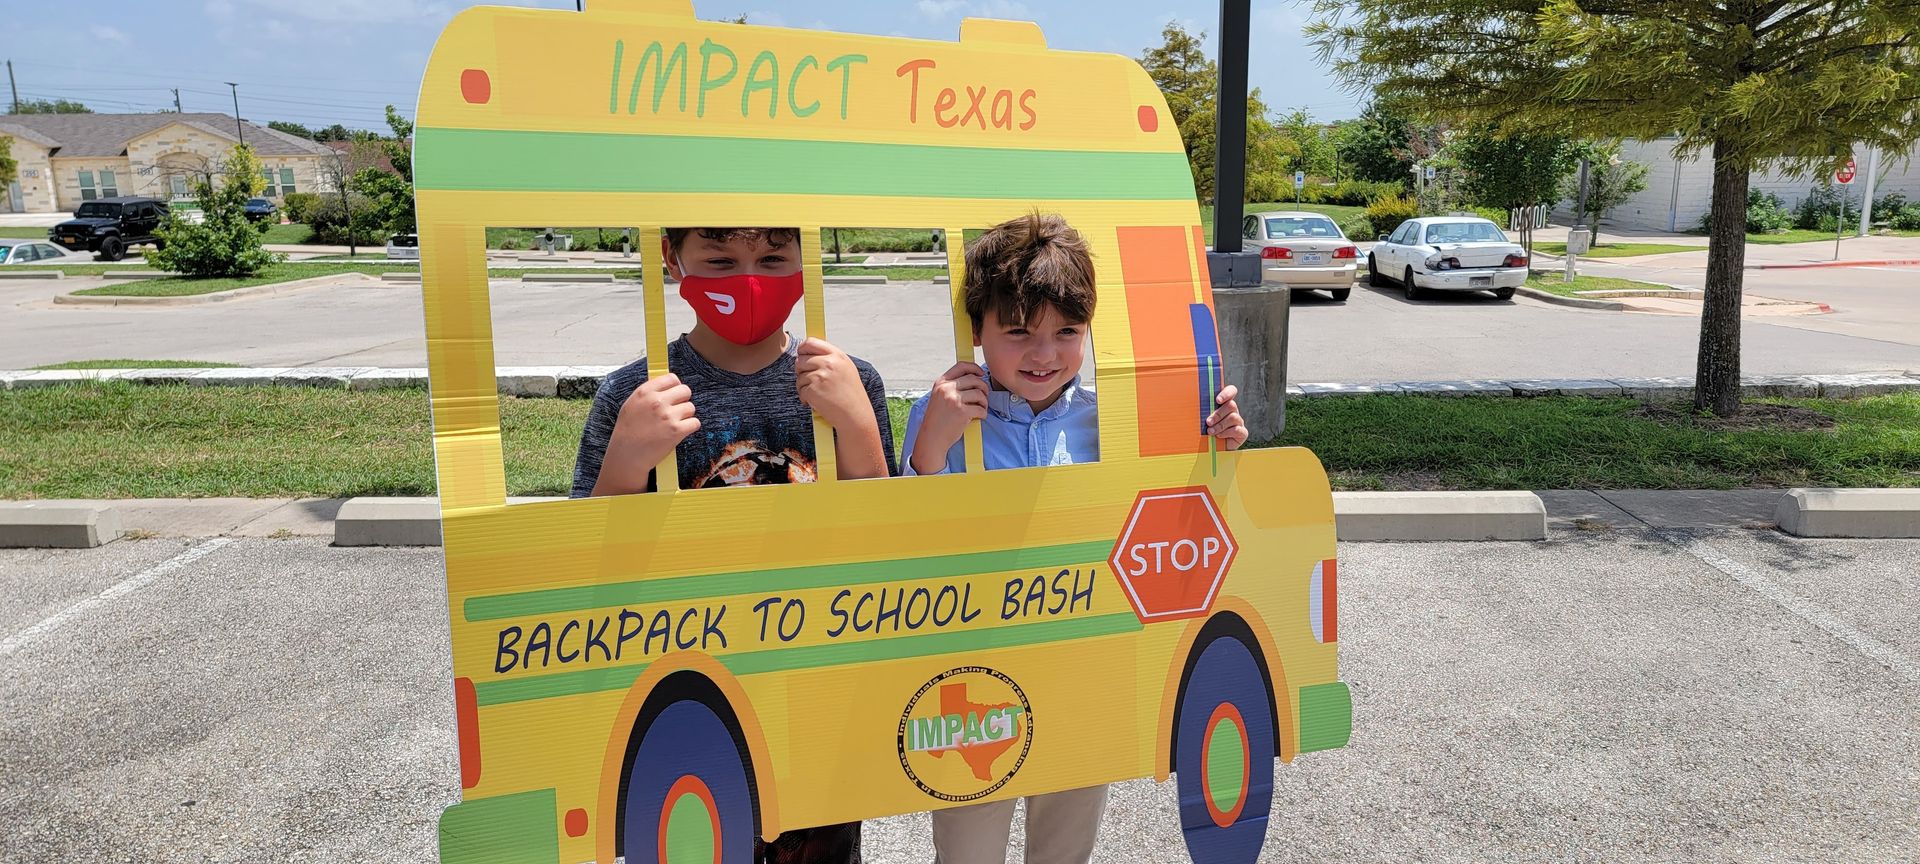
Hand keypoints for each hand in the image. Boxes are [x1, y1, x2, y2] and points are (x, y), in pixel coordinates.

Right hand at [592, 373, 697, 494]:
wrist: (627, 455)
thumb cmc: (627, 431)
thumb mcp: (632, 405)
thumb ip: (648, 393)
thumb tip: (666, 385)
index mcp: (645, 392)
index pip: (672, 378)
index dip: (675, 387)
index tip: (674, 395)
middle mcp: (657, 401)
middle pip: (685, 390)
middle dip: (683, 400)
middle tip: (676, 411)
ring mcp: (667, 416)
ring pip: (691, 407)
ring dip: (686, 416)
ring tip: (674, 424)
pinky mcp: (677, 431)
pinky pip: (695, 422)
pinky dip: (690, 428)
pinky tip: (680, 432)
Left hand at [794, 338, 869, 427]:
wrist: (855, 415)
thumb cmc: (852, 395)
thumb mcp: (846, 369)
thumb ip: (830, 359)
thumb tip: (809, 353)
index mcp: (837, 355)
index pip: (811, 342)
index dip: (802, 349)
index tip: (802, 355)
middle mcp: (828, 363)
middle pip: (800, 360)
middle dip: (801, 371)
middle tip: (810, 380)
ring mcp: (820, 376)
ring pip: (799, 376)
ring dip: (804, 386)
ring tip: (817, 394)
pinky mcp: (813, 390)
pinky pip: (800, 390)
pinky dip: (805, 398)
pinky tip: (817, 402)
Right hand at [910, 362, 987, 473]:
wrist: (932, 438)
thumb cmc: (937, 419)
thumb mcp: (939, 397)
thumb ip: (951, 387)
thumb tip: (974, 379)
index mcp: (941, 383)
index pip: (961, 366)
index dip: (974, 368)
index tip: (981, 374)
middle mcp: (946, 389)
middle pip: (974, 379)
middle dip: (983, 387)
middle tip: (984, 396)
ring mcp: (954, 400)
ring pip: (980, 394)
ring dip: (984, 402)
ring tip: (981, 408)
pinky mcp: (962, 412)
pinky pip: (981, 408)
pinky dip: (983, 413)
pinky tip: (979, 417)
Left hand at [1206, 384, 1248, 450]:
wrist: (1213, 450)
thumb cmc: (1205, 432)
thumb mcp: (1202, 420)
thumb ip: (1201, 411)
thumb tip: (1189, 404)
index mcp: (1224, 404)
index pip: (1231, 391)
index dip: (1227, 393)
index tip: (1217, 400)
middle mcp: (1233, 411)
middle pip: (1231, 405)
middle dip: (1218, 414)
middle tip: (1208, 422)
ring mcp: (1239, 422)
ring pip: (1233, 417)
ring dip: (1220, 425)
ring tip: (1210, 432)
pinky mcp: (1242, 432)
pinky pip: (1237, 429)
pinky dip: (1226, 433)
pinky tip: (1219, 437)